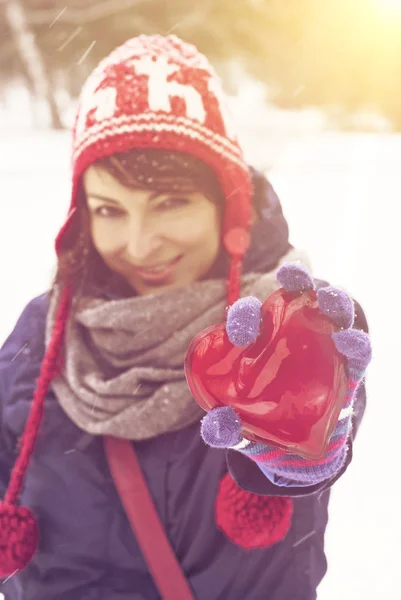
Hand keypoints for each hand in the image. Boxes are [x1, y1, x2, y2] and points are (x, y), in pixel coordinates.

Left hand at [200, 263, 371, 485]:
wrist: (298, 452)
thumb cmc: (264, 425)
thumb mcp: (242, 430)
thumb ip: (227, 428)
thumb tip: (216, 428)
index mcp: (261, 343)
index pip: (251, 319)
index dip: (245, 317)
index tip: (241, 333)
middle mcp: (293, 337)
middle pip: (297, 300)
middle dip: (296, 282)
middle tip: (290, 274)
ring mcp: (323, 350)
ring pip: (331, 315)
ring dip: (333, 301)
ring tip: (329, 297)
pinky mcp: (347, 371)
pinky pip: (356, 354)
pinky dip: (356, 345)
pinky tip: (350, 341)